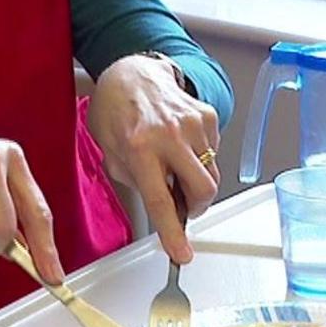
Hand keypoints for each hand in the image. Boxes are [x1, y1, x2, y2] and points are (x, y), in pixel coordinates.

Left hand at [88, 53, 220, 263]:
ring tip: (175, 167)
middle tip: (181, 206)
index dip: (172, 233)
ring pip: (211, 175)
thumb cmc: (117, 112)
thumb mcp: (111, 152)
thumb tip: (162, 206)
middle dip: (195, 207)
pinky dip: (200, 160)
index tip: (182, 254)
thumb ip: (135, 181)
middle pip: (203, 190)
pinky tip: (181, 147)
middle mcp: (171, 136)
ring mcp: (194, 125)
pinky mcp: (208, 117)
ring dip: (196, 182)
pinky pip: (214, 154)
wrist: (133, 73)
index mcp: (140, 148)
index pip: (161, 201)